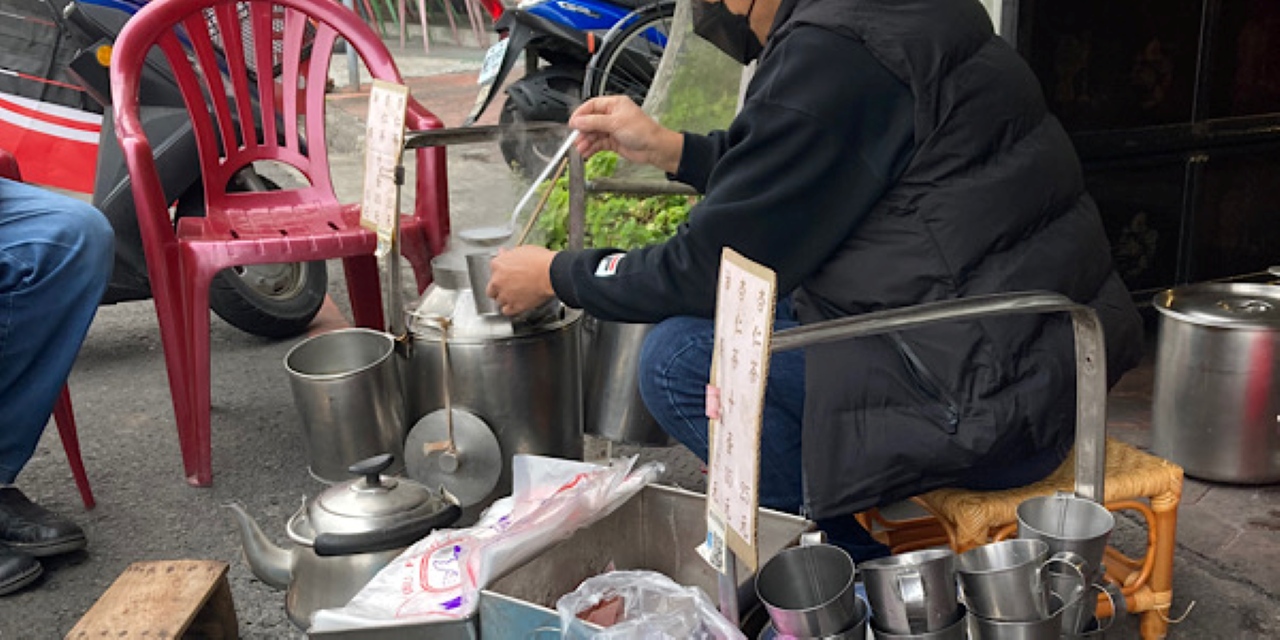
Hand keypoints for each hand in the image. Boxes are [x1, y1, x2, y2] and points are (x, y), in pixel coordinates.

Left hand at [486, 245, 557, 315]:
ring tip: (515, 296)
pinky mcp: (514, 306)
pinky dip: (510, 309)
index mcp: (498, 265)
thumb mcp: (522, 250)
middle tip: (508, 286)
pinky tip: (515, 305)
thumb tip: (504, 253)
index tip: (506, 274)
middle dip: (498, 289)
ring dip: (505, 299)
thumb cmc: (540, 261)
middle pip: (491, 289)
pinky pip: (506, 311)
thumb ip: (509, 254)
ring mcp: (505, 295)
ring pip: (499, 301)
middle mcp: (497, 281)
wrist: (550, 273)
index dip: (501, 273)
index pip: (493, 270)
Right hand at [569, 96, 683, 173]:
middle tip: (575, 138)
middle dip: (582, 130)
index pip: (592, 105)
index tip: (572, 123)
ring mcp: (612, 129)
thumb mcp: (615, 123)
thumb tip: (578, 121)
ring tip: (580, 148)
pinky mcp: (613, 141)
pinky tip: (586, 152)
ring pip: (593, 134)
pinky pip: (598, 143)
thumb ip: (594, 122)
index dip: (581, 114)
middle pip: (591, 121)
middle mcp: (613, 115)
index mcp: (614, 104)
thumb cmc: (642, 131)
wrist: (654, 148)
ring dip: (586, 141)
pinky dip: (591, 148)